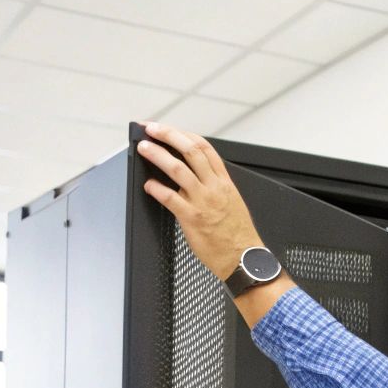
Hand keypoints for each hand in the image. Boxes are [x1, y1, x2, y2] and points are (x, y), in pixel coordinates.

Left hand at [136, 122, 262, 280]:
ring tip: (144, 148)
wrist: (244, 258)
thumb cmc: (237, 234)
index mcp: (224, 182)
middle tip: (152, 129)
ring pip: (178, 169)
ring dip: (157, 155)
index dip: (184, 134)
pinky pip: (169, 198)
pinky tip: (148, 185)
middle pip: (190, 151)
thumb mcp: (232, 202)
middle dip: (168, 135)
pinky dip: (156, 189)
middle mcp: (214, 188)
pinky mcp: (192, 218)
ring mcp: (203, 201)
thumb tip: (192, 174)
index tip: (169, 129)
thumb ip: (214, 186)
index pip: (205, 148)